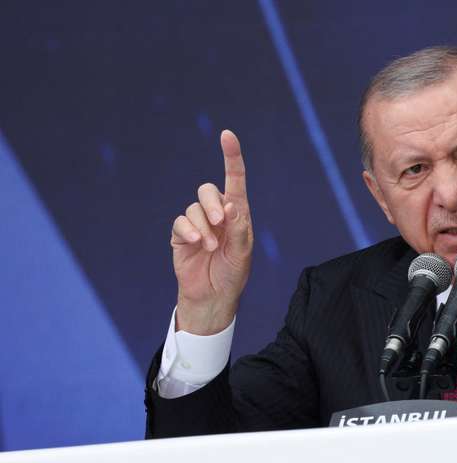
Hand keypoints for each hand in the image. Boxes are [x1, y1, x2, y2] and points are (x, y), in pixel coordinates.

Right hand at [170, 130, 253, 334]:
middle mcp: (216, 214)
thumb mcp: (242, 253)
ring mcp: (197, 223)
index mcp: (237, 214)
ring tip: (209, 246)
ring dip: (202, 225)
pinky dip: (188, 230)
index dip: (231, 157)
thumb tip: (230, 205)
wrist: (213, 297)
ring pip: (194, 207)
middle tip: (220, 222)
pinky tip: (195, 244)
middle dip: (212, 203)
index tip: (227, 135)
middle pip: (208, 190)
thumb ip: (238, 229)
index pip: (235, 180)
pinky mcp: (180, 235)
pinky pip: (180, 221)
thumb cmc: (232, 274)